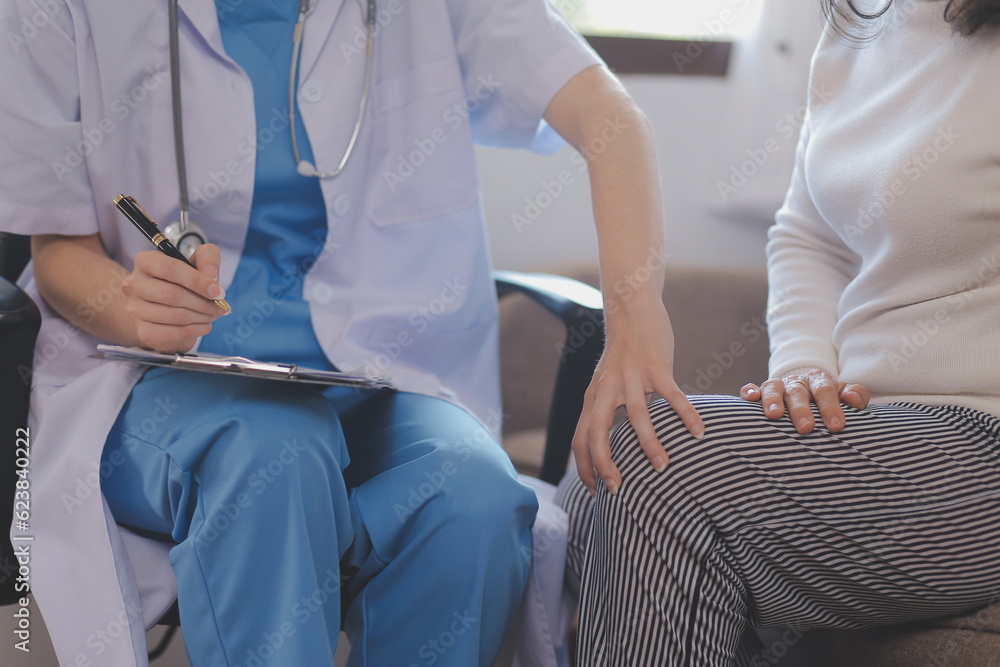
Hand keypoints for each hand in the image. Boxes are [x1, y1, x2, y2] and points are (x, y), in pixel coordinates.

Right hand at [120, 244, 227, 352]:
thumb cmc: (184, 280)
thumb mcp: (198, 260)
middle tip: (220, 306)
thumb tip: (211, 276)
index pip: (170, 269)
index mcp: (145, 261)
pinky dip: (196, 330)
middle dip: (203, 302)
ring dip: (203, 317)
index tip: (218, 291)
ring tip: (213, 314)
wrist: (166, 307)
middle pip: (173, 295)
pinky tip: (204, 325)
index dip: (197, 281)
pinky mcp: (144, 331)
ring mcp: (136, 310)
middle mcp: (134, 285)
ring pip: (176, 316)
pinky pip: (175, 333)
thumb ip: (208, 258)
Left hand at [572, 304, 704, 496]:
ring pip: (637, 418)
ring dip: (649, 446)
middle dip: (605, 465)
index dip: (585, 468)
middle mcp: (607, 390)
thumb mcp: (605, 383)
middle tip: (618, 490)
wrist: (632, 310)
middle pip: (597, 433)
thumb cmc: (622, 354)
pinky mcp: (656, 368)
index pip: (581, 440)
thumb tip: (607, 445)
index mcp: (593, 398)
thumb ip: (604, 410)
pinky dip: (685, 415)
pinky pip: (672, 397)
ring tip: (662, 467)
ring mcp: (632, 378)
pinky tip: (698, 433)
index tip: (596, 492)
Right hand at [740, 369, 869, 433]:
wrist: (806, 391)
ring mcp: (777, 386)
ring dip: (773, 400)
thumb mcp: (844, 395)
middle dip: (801, 409)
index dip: (831, 407)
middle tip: (806, 428)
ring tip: (775, 416)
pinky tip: (750, 398)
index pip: (825, 390)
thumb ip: (855, 395)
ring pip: (773, 388)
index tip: (836, 426)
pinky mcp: (760, 392)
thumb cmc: (827, 401)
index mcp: (819, 381)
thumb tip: (854, 401)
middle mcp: (796, 382)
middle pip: (798, 392)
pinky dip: (749, 392)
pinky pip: (751, 389)